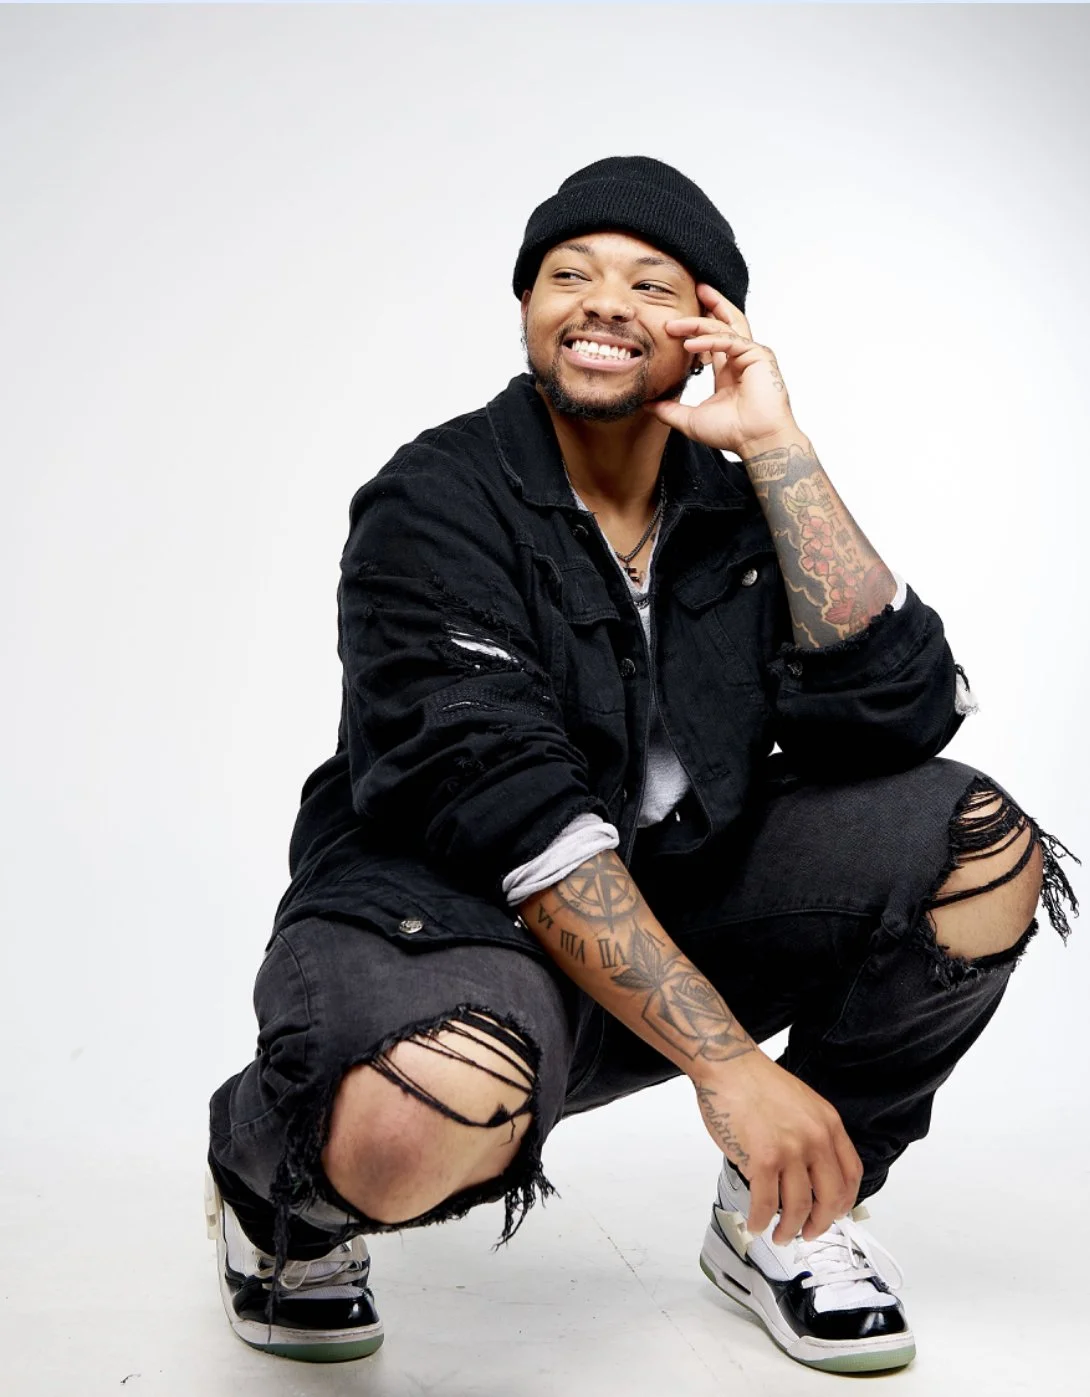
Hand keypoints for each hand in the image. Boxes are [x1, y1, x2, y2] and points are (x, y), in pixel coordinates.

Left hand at [644, 284, 799, 455]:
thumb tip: (647, 405)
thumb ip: (669, 410)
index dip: (698, 326)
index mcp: (729, 369)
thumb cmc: (732, 432)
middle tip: (694, 289)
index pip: (715, 338)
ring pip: (724, 328)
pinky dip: (709, 340)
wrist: (756, 441)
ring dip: (698, 323)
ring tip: (674, 324)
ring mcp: (752, 355)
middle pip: (727, 321)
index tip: (678, 320)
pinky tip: (689, 345)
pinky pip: (729, 340)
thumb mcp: (690, 419)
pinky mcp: (759, 355)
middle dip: (711, 304)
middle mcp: (742, 358)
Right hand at [693, 1052, 862, 1243]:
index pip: (851, 1175)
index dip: (844, 1202)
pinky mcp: (762, 1161)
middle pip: (830, 1199)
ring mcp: (790, 1151)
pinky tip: (756, 1224)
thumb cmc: (757, 1082)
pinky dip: (761, 1221)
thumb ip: (814, 1134)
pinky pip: (765, 1204)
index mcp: (828, 1124)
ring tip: (780, 1235)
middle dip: (819, 1224)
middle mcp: (815, 1139)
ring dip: (789, 1230)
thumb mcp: (803, 1104)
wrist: (729, 1066)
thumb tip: (810, 1173)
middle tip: (807, 1233)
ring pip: (798, 1208)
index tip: (835, 1213)